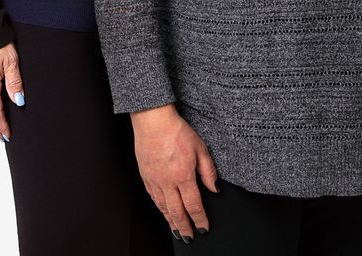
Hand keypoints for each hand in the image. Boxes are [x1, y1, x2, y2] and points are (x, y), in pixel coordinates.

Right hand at [130, 105, 217, 241]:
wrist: (153, 123)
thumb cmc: (177, 132)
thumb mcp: (201, 149)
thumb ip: (208, 171)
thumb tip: (215, 188)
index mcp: (183, 176)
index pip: (194, 205)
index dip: (200, 219)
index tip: (204, 228)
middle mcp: (167, 182)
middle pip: (176, 212)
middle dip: (184, 227)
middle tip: (189, 238)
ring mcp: (154, 181)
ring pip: (163, 208)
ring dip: (171, 222)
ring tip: (177, 231)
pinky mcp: (146, 177)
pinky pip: (154, 198)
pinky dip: (160, 209)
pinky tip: (164, 212)